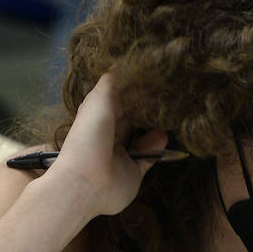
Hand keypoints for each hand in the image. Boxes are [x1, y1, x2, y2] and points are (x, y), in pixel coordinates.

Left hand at [45, 75, 167, 218]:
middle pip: (131, 117)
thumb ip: (112, 83)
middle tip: (166, 95)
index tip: (152, 78)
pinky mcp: (133, 173)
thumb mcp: (98, 101)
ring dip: (155, 127)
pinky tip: (163, 138)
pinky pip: (149, 158)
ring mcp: (121, 155)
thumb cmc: (89, 138)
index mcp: (97, 117)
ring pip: (142, 137)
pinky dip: (158, 149)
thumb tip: (125, 68)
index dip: (133, 89)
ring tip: (166, 117)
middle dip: (146, 107)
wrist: (86, 183)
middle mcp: (108, 135)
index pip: (117, 99)